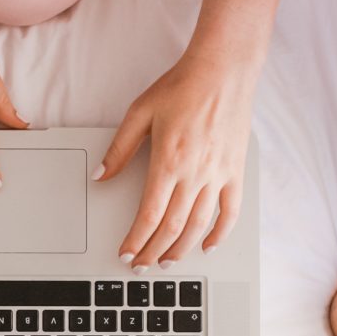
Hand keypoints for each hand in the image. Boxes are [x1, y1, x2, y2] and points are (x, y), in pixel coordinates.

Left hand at [93, 44, 258, 268]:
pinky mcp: (235, 171)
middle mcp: (194, 173)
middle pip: (172, 226)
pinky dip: (220, 233)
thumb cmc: (182, 86)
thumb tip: (101, 176)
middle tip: (141, 265)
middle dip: (153, 251)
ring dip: (181, 249)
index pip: (149, 214)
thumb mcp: (140, 112)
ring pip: (199, 225)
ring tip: (167, 262)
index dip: (136, 239)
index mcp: (168, 161)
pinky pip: (230, 211)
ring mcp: (218, 174)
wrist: (223, 70)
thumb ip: (120, 149)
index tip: (127, 254)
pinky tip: (208, 246)